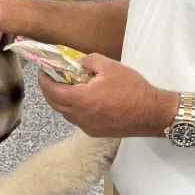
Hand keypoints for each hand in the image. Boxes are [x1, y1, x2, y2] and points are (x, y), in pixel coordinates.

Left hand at [38, 53, 175, 138]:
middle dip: (49, 90)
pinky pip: (76, 119)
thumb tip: (76, 63)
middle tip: (51, 77)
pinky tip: (82, 99)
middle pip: (54, 104)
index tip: (43, 70)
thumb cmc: (132, 88)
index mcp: (82, 99)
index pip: (52, 91)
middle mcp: (80, 116)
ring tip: (66, 86)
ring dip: (60, 100)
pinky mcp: (94, 132)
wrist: (152, 113)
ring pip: (65, 113)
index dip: (44, 80)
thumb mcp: (110, 66)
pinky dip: (72, 108)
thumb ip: (88, 61)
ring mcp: (87, 126)